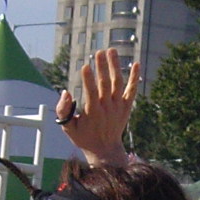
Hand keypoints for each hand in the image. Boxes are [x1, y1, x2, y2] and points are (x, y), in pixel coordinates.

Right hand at [56, 48, 139, 166]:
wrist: (105, 149)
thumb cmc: (83, 137)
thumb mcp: (68, 128)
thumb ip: (63, 111)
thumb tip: (65, 92)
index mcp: (92, 112)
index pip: (91, 93)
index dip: (88, 80)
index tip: (85, 66)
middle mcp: (107, 108)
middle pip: (105, 84)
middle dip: (102, 67)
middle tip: (98, 52)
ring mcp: (118, 106)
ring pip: (118, 83)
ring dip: (115, 66)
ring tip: (111, 50)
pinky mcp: (126, 106)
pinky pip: (132, 90)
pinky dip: (135, 78)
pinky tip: (136, 64)